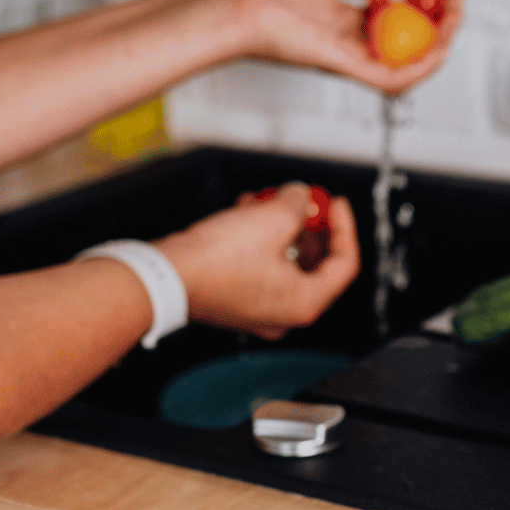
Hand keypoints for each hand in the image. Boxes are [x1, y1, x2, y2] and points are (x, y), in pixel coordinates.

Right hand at [153, 183, 360, 339]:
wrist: (165, 276)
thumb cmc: (214, 263)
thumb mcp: (272, 219)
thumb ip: (298, 203)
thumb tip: (299, 196)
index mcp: (304, 304)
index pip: (344, 265)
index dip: (344, 228)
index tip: (337, 205)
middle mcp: (283, 313)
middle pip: (314, 262)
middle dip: (309, 224)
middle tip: (304, 200)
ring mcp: (258, 308)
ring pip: (284, 260)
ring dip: (280, 226)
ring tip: (269, 200)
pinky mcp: (235, 297)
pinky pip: (260, 264)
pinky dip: (259, 238)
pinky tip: (248, 212)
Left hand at [212, 0, 463, 94]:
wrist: (236, 3)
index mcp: (344, 24)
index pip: (397, 21)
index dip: (426, 5)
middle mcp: (350, 44)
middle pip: (408, 42)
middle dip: (441, 20)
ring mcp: (348, 59)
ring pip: (407, 63)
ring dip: (440, 42)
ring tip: (456, 14)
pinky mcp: (344, 68)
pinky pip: (391, 79)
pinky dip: (420, 68)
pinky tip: (441, 47)